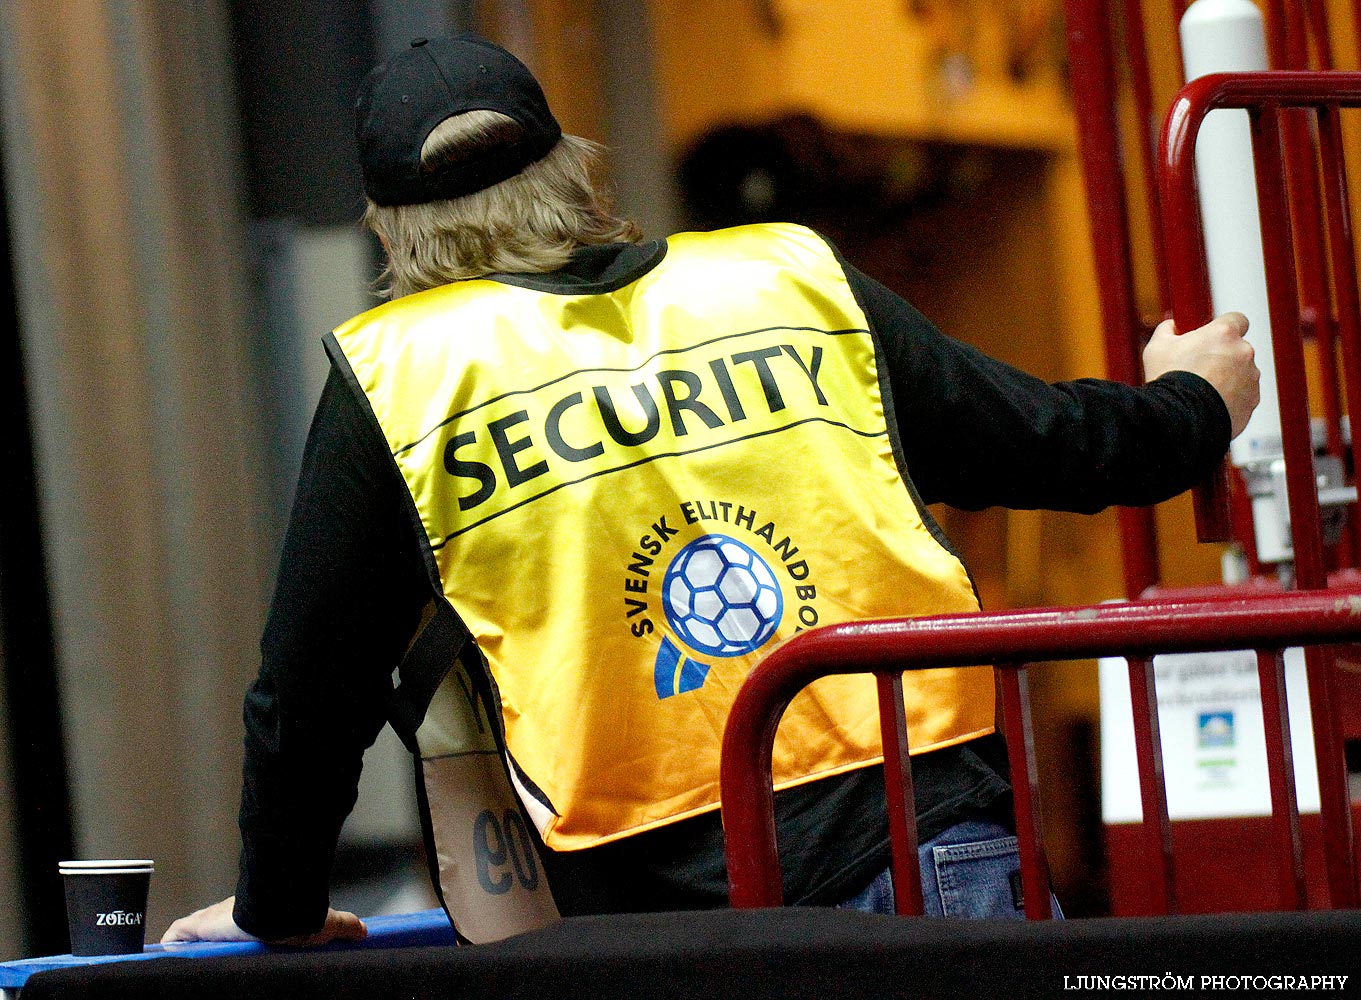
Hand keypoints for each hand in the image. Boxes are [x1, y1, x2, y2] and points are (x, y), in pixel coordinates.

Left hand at [161, 895, 366, 946]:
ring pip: (194, 938)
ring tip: (191, 968)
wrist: (277, 908)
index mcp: (255, 917)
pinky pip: (176, 937)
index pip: (239, 927)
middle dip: (211, 947)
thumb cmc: (298, 914)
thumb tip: (366, 930)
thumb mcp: (323, 925)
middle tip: (214, 964)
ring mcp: (212, 922)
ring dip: (191, 950)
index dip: (235, 937)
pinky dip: (169, 947)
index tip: (235, 950)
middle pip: (214, 933)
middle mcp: (230, 917)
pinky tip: (166, 959)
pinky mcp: (197, 927)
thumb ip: (341, 926)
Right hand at [1142, 311, 1259, 438]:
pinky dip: (1231, 399)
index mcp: (1224, 333)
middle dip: (1223, 357)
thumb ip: (1167, 330)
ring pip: (1242, 373)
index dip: (1224, 328)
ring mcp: (1251, 377)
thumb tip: (1171, 326)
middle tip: (1199, 370)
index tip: (1212, 338)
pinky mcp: (1252, 400)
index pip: (1237, 319)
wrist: (1179, 418)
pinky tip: (1209, 405)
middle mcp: (1244, 351)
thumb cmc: (1168, 379)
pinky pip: (1244, 395)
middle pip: (1237, 349)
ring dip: (1227, 379)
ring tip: (1202, 392)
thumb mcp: (1157, 348)